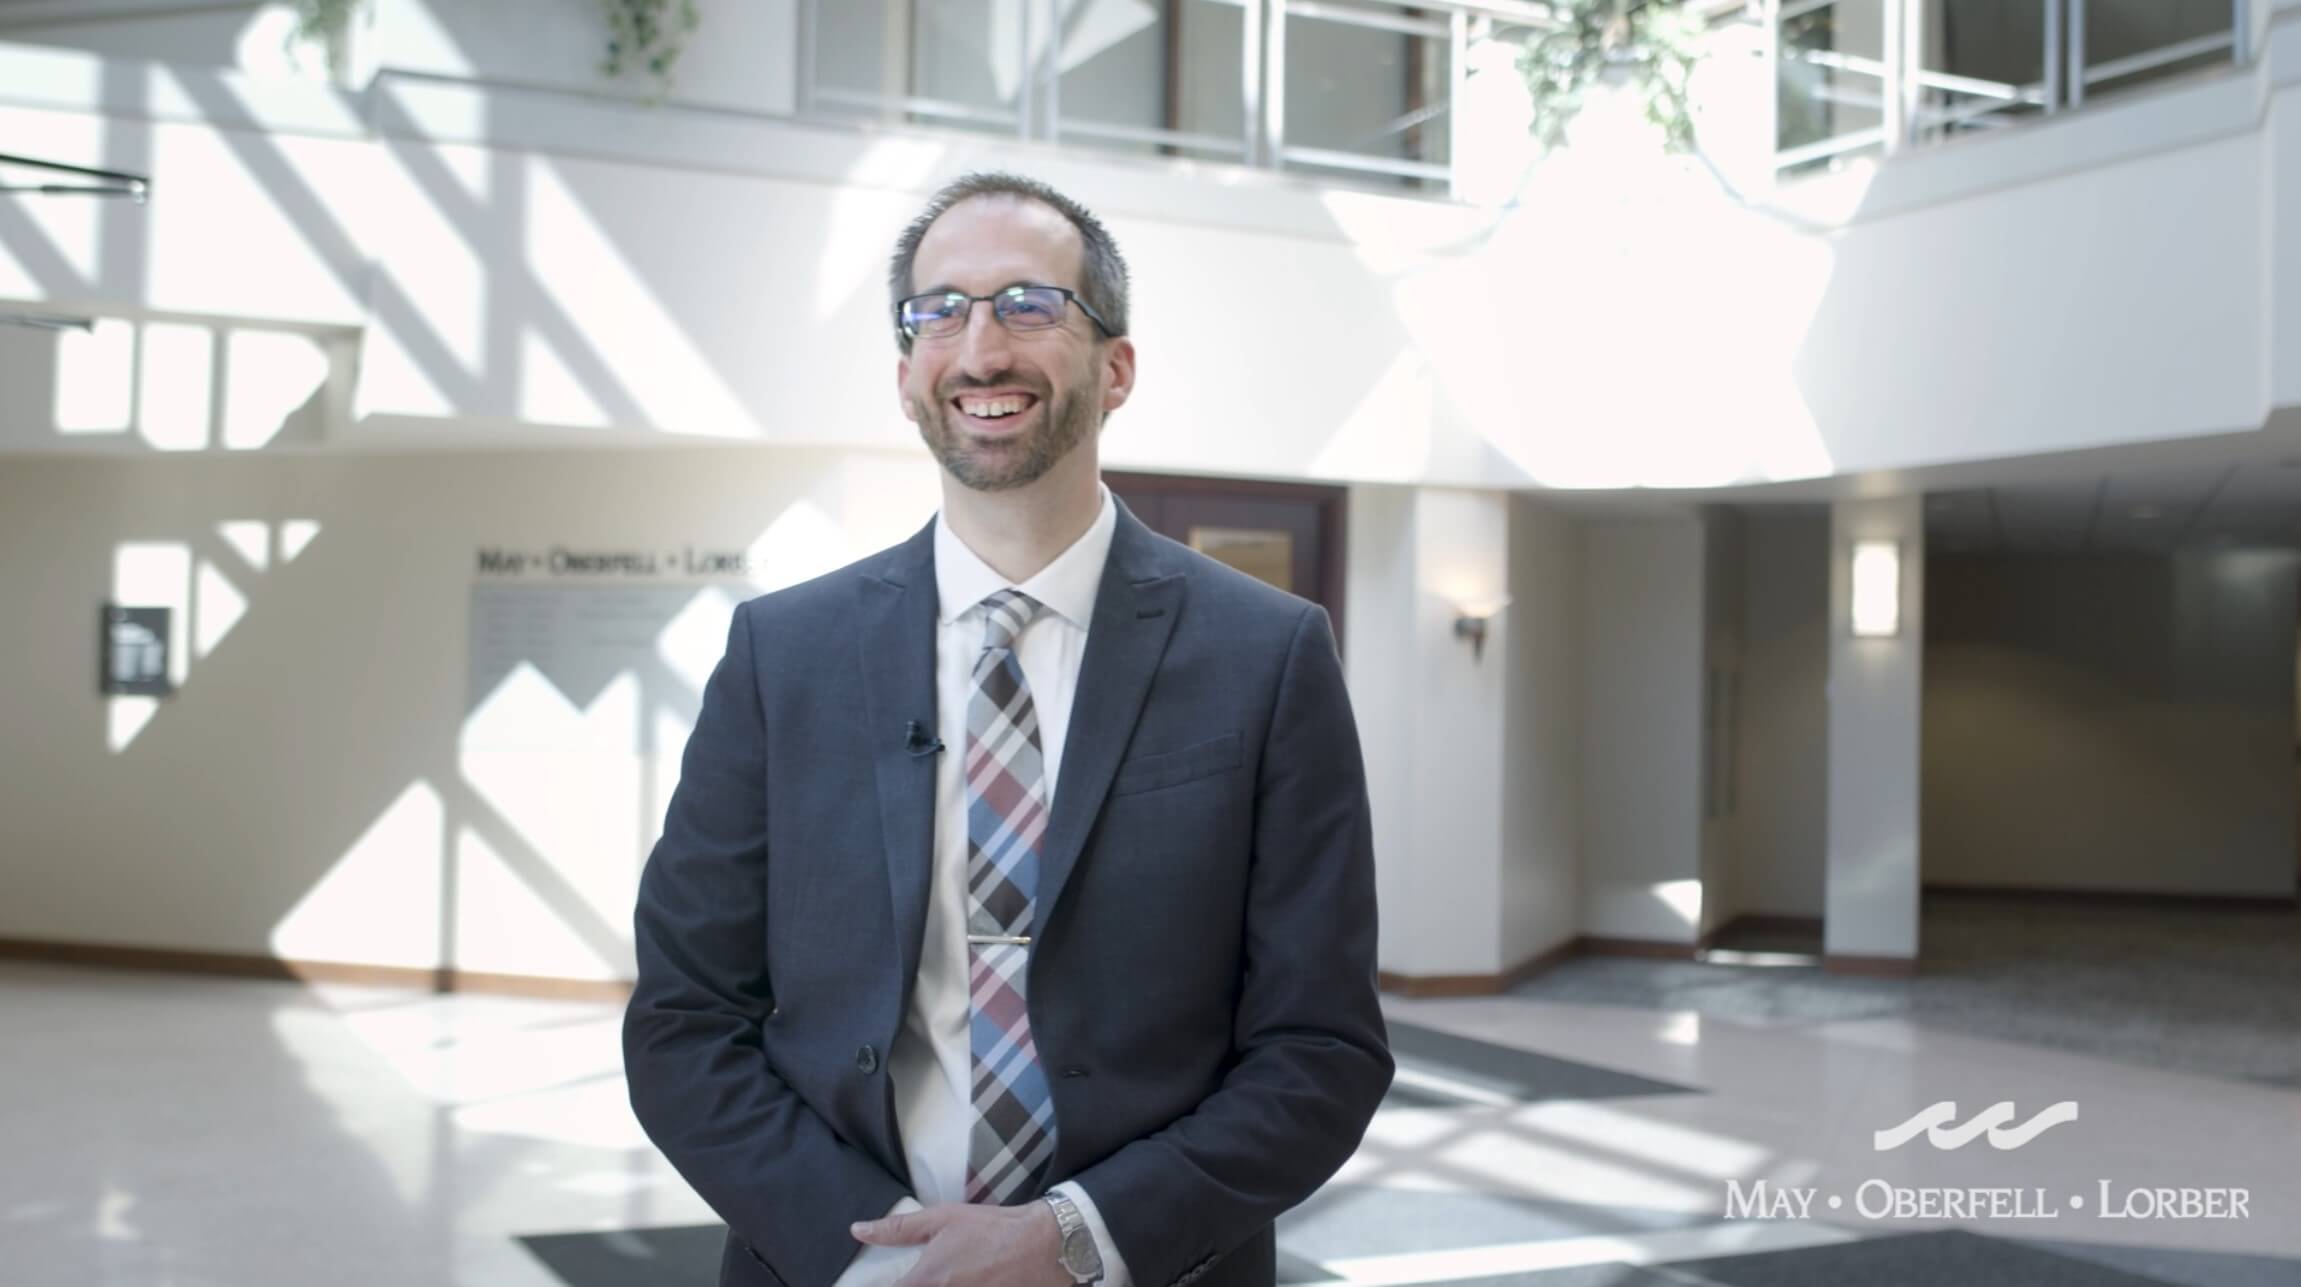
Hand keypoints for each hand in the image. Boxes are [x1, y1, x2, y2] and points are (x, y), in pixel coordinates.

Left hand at [852, 1201, 1071, 1286]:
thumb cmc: (990, 1229)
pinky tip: (969, 1281)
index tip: (894, 1278)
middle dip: (912, 1284)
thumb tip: (858, 1230)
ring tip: (953, 1274)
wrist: (1042, 1246)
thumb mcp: (942, 1219)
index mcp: (925, 1281)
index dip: (886, 1286)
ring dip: (937, 1286)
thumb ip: (897, 1229)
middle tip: (928, 1274)